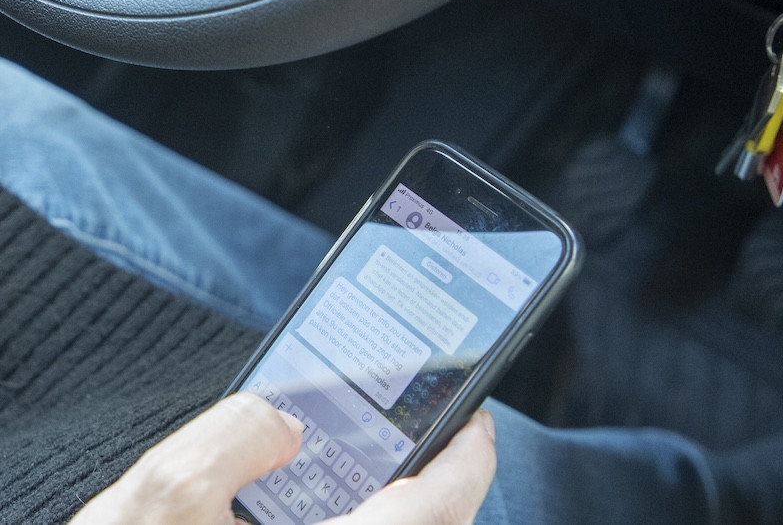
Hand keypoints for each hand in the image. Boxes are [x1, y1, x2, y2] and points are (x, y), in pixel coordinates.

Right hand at [68, 393, 495, 524]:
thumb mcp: (162, 498)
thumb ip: (237, 435)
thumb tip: (284, 422)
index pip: (445, 503)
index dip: (470, 452)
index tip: (473, 415)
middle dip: (438, 483)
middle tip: (421, 437)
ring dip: (398, 514)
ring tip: (369, 470)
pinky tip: (317, 515)